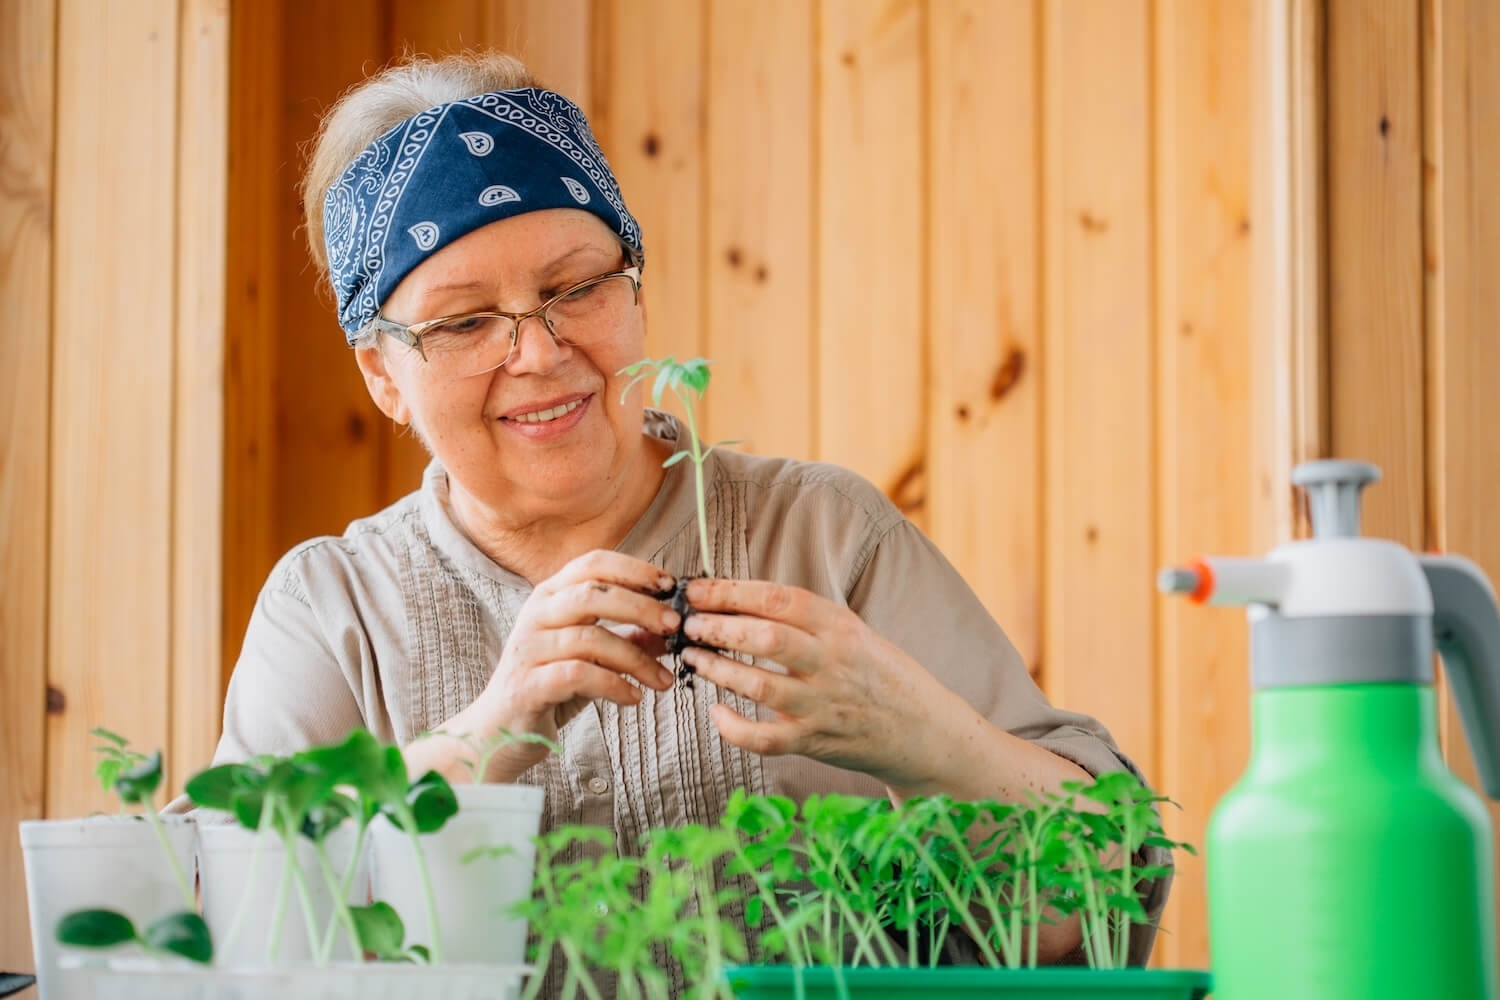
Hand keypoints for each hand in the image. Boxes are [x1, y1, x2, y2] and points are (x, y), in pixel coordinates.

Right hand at [462, 551, 679, 779]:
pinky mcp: (527, 685)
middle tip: (675, 627)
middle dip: (641, 607)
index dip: (635, 569)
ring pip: (590, 637)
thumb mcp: (593, 657)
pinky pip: (578, 675)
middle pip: (593, 593)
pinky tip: (633, 697)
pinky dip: (613, 685)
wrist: (499, 732)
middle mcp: (535, 614)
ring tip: (662, 680)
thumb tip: (672, 629)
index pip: (593, 563)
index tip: (670, 586)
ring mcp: (528, 649)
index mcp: (550, 596)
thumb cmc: (549, 686)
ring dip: (636, 658)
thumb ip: (627, 638)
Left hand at [679, 578, 966, 794]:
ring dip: (718, 669)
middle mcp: (831, 661)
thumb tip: (742, 600)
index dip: (731, 592)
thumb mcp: (854, 632)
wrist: (923, 730)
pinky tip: (716, 714)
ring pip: (759, 685)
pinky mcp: (815, 741)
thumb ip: (807, 620)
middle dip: (718, 627)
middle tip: (687, 623)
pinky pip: (766, 739)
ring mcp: (823, 704)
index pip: (778, 599)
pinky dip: (735, 729)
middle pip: (765, 637)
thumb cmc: (880, 675)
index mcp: (840, 626)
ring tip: (693, 657)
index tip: (698, 590)